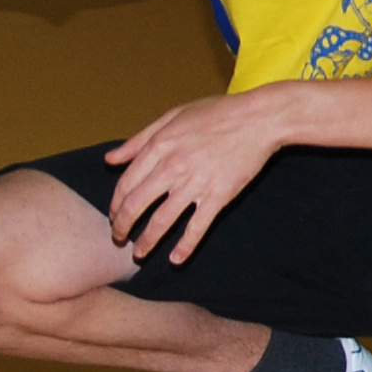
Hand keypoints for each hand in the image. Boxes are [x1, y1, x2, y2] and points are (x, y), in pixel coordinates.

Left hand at [103, 88, 292, 264]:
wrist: (261, 118)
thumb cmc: (219, 112)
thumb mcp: (174, 116)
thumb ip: (140, 139)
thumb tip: (110, 159)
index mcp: (160, 146)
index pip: (126, 183)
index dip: (116, 204)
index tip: (115, 215)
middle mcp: (173, 167)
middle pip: (137, 205)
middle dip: (123, 226)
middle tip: (119, 238)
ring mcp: (196, 183)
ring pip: (162, 220)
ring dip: (147, 241)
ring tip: (140, 254)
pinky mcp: (219, 195)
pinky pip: (198, 226)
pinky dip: (185, 246)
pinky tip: (176, 260)